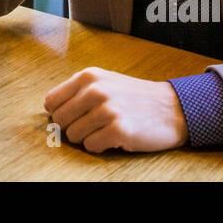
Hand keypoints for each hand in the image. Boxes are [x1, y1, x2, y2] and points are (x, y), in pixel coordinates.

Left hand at [44, 67, 188, 152]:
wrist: (172, 109)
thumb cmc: (135, 98)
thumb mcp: (105, 82)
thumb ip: (77, 92)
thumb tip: (50, 110)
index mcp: (88, 76)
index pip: (51, 101)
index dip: (60, 113)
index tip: (74, 117)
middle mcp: (96, 90)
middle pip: (59, 120)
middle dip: (73, 127)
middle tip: (93, 125)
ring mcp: (107, 109)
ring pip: (73, 135)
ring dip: (88, 137)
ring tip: (106, 129)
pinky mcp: (118, 129)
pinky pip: (91, 146)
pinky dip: (100, 146)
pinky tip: (115, 137)